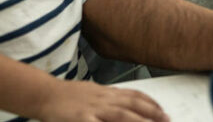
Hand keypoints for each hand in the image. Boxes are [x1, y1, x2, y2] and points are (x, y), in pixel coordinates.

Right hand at [41, 81, 167, 121]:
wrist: (45, 94)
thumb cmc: (69, 96)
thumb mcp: (93, 92)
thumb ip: (110, 99)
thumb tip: (128, 103)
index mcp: (106, 92)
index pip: (134, 95)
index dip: (151, 103)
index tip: (164, 111)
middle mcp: (103, 99)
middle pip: (132, 105)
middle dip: (152, 113)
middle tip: (167, 120)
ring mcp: (92, 109)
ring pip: (120, 115)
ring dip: (139, 121)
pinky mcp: (81, 120)